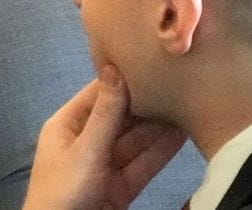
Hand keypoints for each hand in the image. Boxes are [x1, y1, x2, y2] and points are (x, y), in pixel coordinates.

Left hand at [21, 65, 185, 209]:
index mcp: (66, 126)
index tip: (149, 61)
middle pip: (120, 118)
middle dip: (146, 105)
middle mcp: (85, 142)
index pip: (97, 95)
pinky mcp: (119, 188)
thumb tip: (114, 69)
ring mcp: (103, 166)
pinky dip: (160, 153)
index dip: (122, 80)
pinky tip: (182, 136)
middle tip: (177, 84)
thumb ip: (105, 115)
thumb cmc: (64, 190)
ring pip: (134, 142)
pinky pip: (142, 166)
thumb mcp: (86, 150)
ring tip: (187, 106)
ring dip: (158, 128)